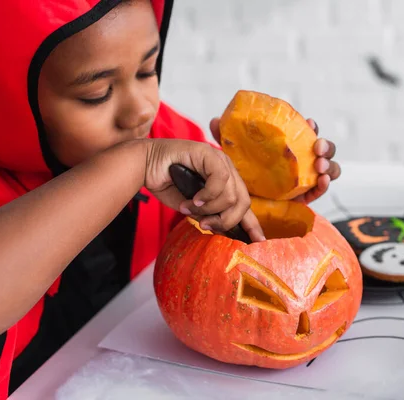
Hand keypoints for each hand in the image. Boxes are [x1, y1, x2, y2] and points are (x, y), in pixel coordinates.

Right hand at [143, 138, 264, 241]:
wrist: (144, 166)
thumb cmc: (167, 185)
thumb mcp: (194, 208)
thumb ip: (210, 216)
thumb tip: (225, 231)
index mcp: (226, 182)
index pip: (244, 204)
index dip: (252, 224)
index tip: (258, 242)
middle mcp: (227, 170)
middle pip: (243, 202)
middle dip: (226, 220)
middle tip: (206, 225)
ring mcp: (219, 160)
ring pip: (231, 195)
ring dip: (210, 209)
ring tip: (191, 209)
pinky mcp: (209, 154)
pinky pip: (220, 181)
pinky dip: (207, 196)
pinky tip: (193, 200)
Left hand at [209, 117, 340, 203]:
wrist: (244, 198)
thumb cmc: (245, 171)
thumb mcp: (235, 153)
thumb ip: (226, 137)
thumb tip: (214, 121)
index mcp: (290, 144)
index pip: (306, 131)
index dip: (310, 126)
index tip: (308, 122)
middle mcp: (302, 158)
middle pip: (323, 148)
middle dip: (325, 145)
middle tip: (317, 148)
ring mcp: (306, 177)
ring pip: (329, 168)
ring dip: (328, 165)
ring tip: (319, 166)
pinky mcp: (305, 195)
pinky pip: (320, 190)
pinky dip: (324, 185)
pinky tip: (321, 182)